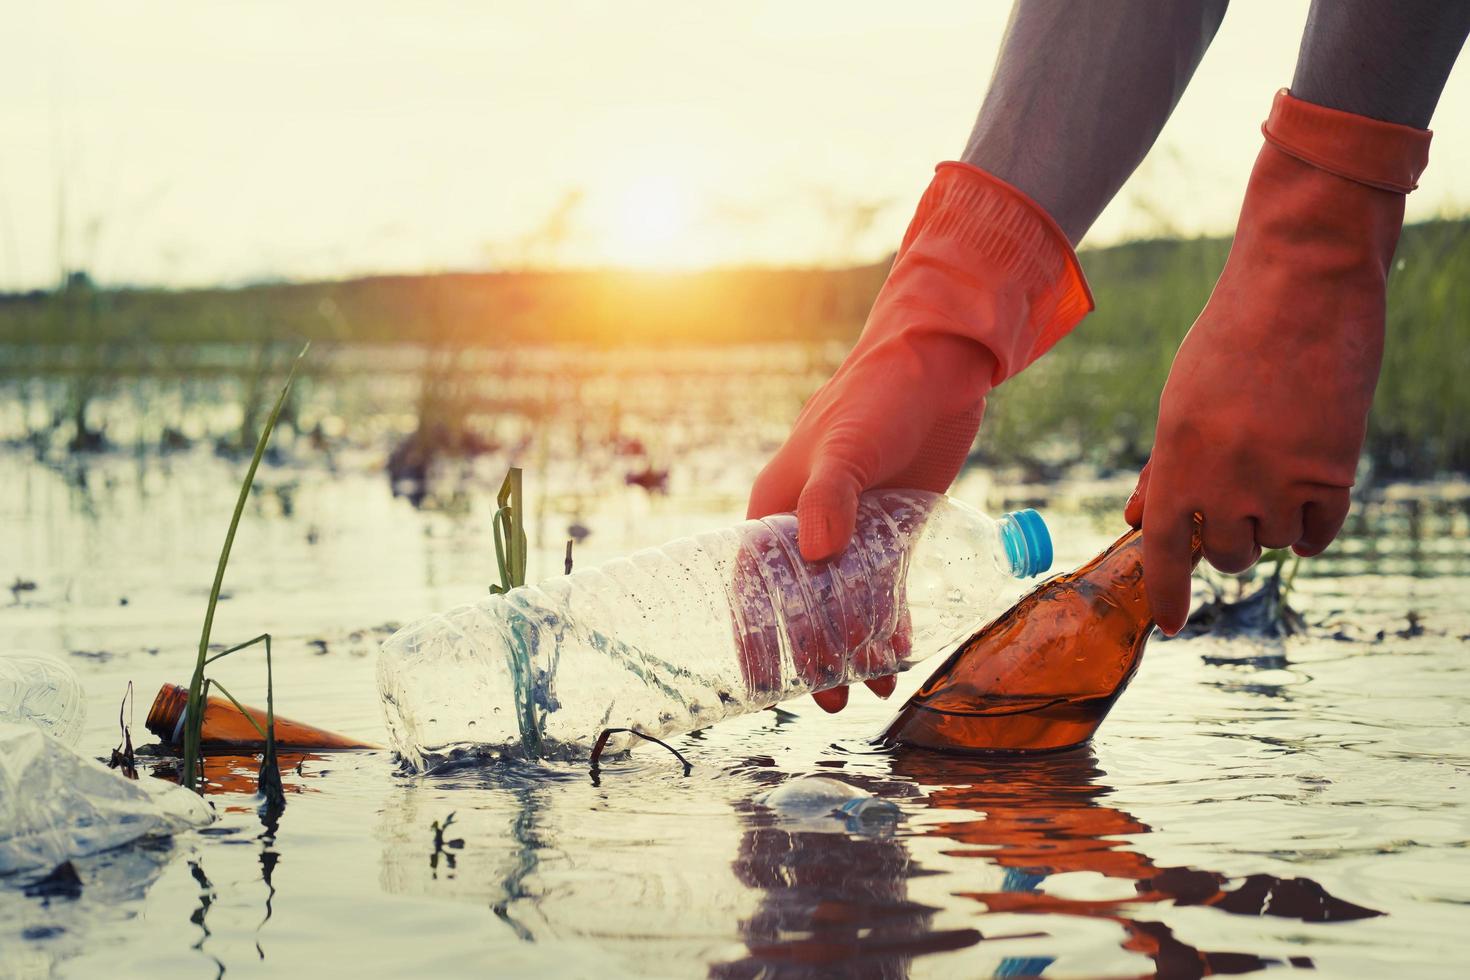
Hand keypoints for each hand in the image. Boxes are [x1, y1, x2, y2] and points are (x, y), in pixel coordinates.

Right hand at [749, 162, 1090, 709]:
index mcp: (778, 506)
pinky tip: (899, 654)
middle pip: (803, 603)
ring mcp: (854, 529)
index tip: (761, 685)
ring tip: (872, 689)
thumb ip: (830, 498)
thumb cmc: (879, 396)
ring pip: (846, 603)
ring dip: (855, 646)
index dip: (755, 635)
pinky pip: (885, 587)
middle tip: (832, 700)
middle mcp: (810, 525)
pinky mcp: (895, 529)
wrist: (939, 365)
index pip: (756, 584)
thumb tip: (817, 552)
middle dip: (814, 653)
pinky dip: (889, 621)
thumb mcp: (848, 445)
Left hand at [1126, 90, 1430, 633]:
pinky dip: (1310, 525)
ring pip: (1270, 544)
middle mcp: (1223, 479)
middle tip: (1236, 497)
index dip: (1165, 594)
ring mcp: (1280, 479)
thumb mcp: (1180, 402)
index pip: (1163, 549)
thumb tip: (1134, 520)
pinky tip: (1307, 496)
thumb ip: (1161, 466)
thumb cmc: (1230, 339)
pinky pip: (1318, 533)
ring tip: (1273, 471)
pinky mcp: (1334, 472)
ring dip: (1268, 525)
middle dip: (1224, 539)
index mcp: (1175, 459)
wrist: (1300, 288)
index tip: (1169, 627)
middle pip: (1223, 554)